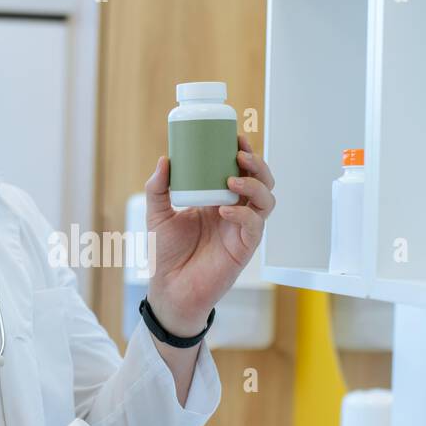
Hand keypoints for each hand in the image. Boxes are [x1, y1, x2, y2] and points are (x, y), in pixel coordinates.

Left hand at [144, 134, 276, 334]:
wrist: (169, 289)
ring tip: (232, 180)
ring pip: (267, 200)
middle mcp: (235, 211)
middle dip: (257, 163)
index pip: (240, 170)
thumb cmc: (166, 254)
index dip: (244, 151)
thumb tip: (164, 159)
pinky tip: (225, 210)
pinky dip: (243, 214)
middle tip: (239, 153)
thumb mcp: (157, 214)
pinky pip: (254, 226)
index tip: (233, 136)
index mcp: (219, 199)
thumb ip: (157, 188)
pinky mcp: (244, 248)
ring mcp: (242, 229)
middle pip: (262, 180)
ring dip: (255, 185)